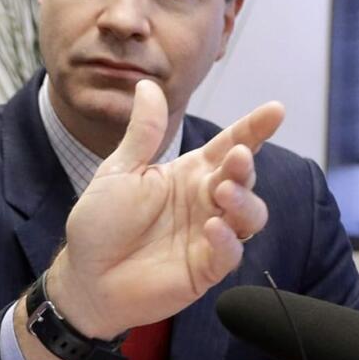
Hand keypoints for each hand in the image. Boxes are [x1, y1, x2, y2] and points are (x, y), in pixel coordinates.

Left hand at [49, 79, 283, 338]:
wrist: (83, 274)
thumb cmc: (100, 223)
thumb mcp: (119, 171)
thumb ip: (143, 133)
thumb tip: (147, 84)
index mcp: (187, 174)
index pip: (228, 146)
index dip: (253, 129)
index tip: (275, 110)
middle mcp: (204, 201)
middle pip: (243, 179)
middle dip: (245, 166)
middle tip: (237, 157)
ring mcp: (208, 236)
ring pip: (249, 215)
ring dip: (243, 201)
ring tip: (222, 193)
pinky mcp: (205, 268)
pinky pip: (230, 254)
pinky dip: (226, 240)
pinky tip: (212, 227)